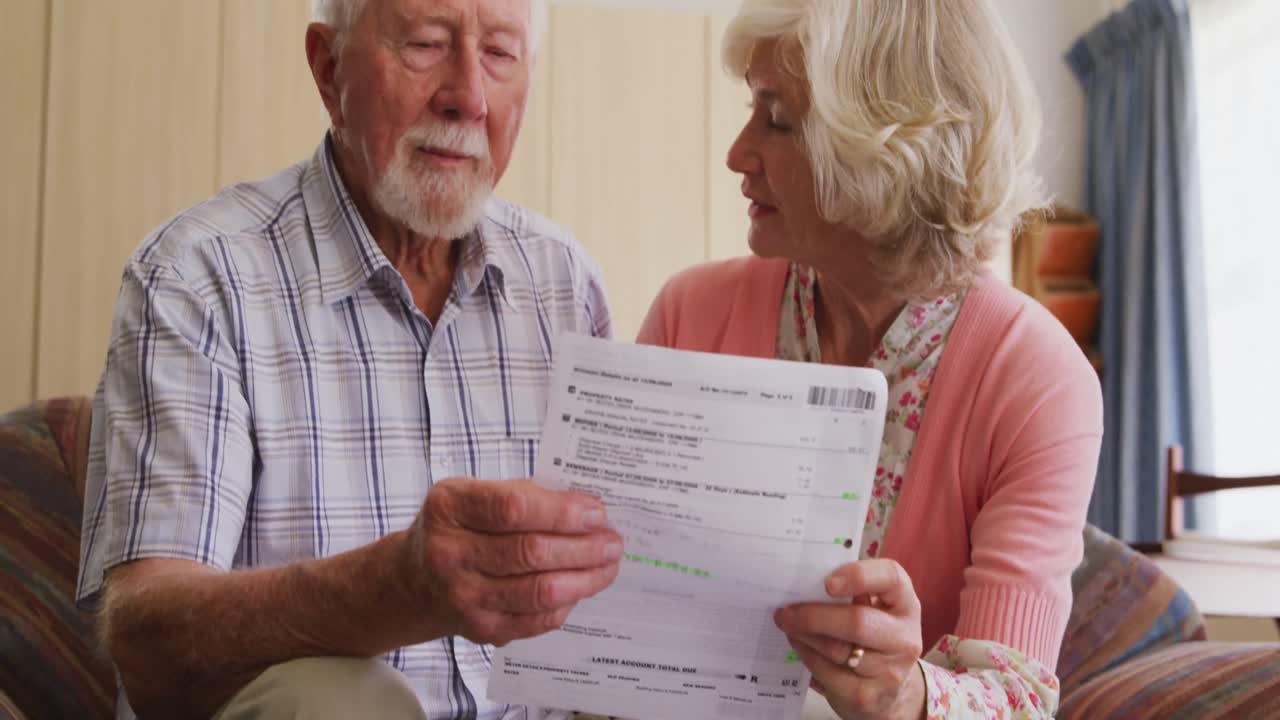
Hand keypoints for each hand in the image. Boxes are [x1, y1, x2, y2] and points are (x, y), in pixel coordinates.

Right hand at [401, 477, 621, 645]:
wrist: (416, 579)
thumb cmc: (457, 527)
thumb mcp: (474, 493)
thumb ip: (526, 494)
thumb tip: (586, 507)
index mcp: (449, 508)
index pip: (514, 508)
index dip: (562, 512)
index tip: (596, 513)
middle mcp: (449, 554)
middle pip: (532, 552)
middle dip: (584, 547)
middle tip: (613, 541)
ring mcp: (463, 596)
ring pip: (540, 591)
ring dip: (585, 578)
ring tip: (607, 565)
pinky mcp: (480, 629)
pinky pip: (537, 620)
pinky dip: (567, 602)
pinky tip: (580, 587)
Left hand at [774, 559, 925, 719]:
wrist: (891, 687)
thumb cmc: (874, 633)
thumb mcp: (874, 607)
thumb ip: (851, 591)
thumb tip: (804, 583)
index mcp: (904, 603)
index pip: (890, 578)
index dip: (858, 576)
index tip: (828, 583)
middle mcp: (904, 637)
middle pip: (857, 622)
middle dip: (813, 615)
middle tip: (785, 611)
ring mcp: (889, 670)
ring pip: (836, 649)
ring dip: (804, 635)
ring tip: (787, 624)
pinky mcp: (868, 697)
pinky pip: (827, 672)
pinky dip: (806, 655)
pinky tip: (799, 645)